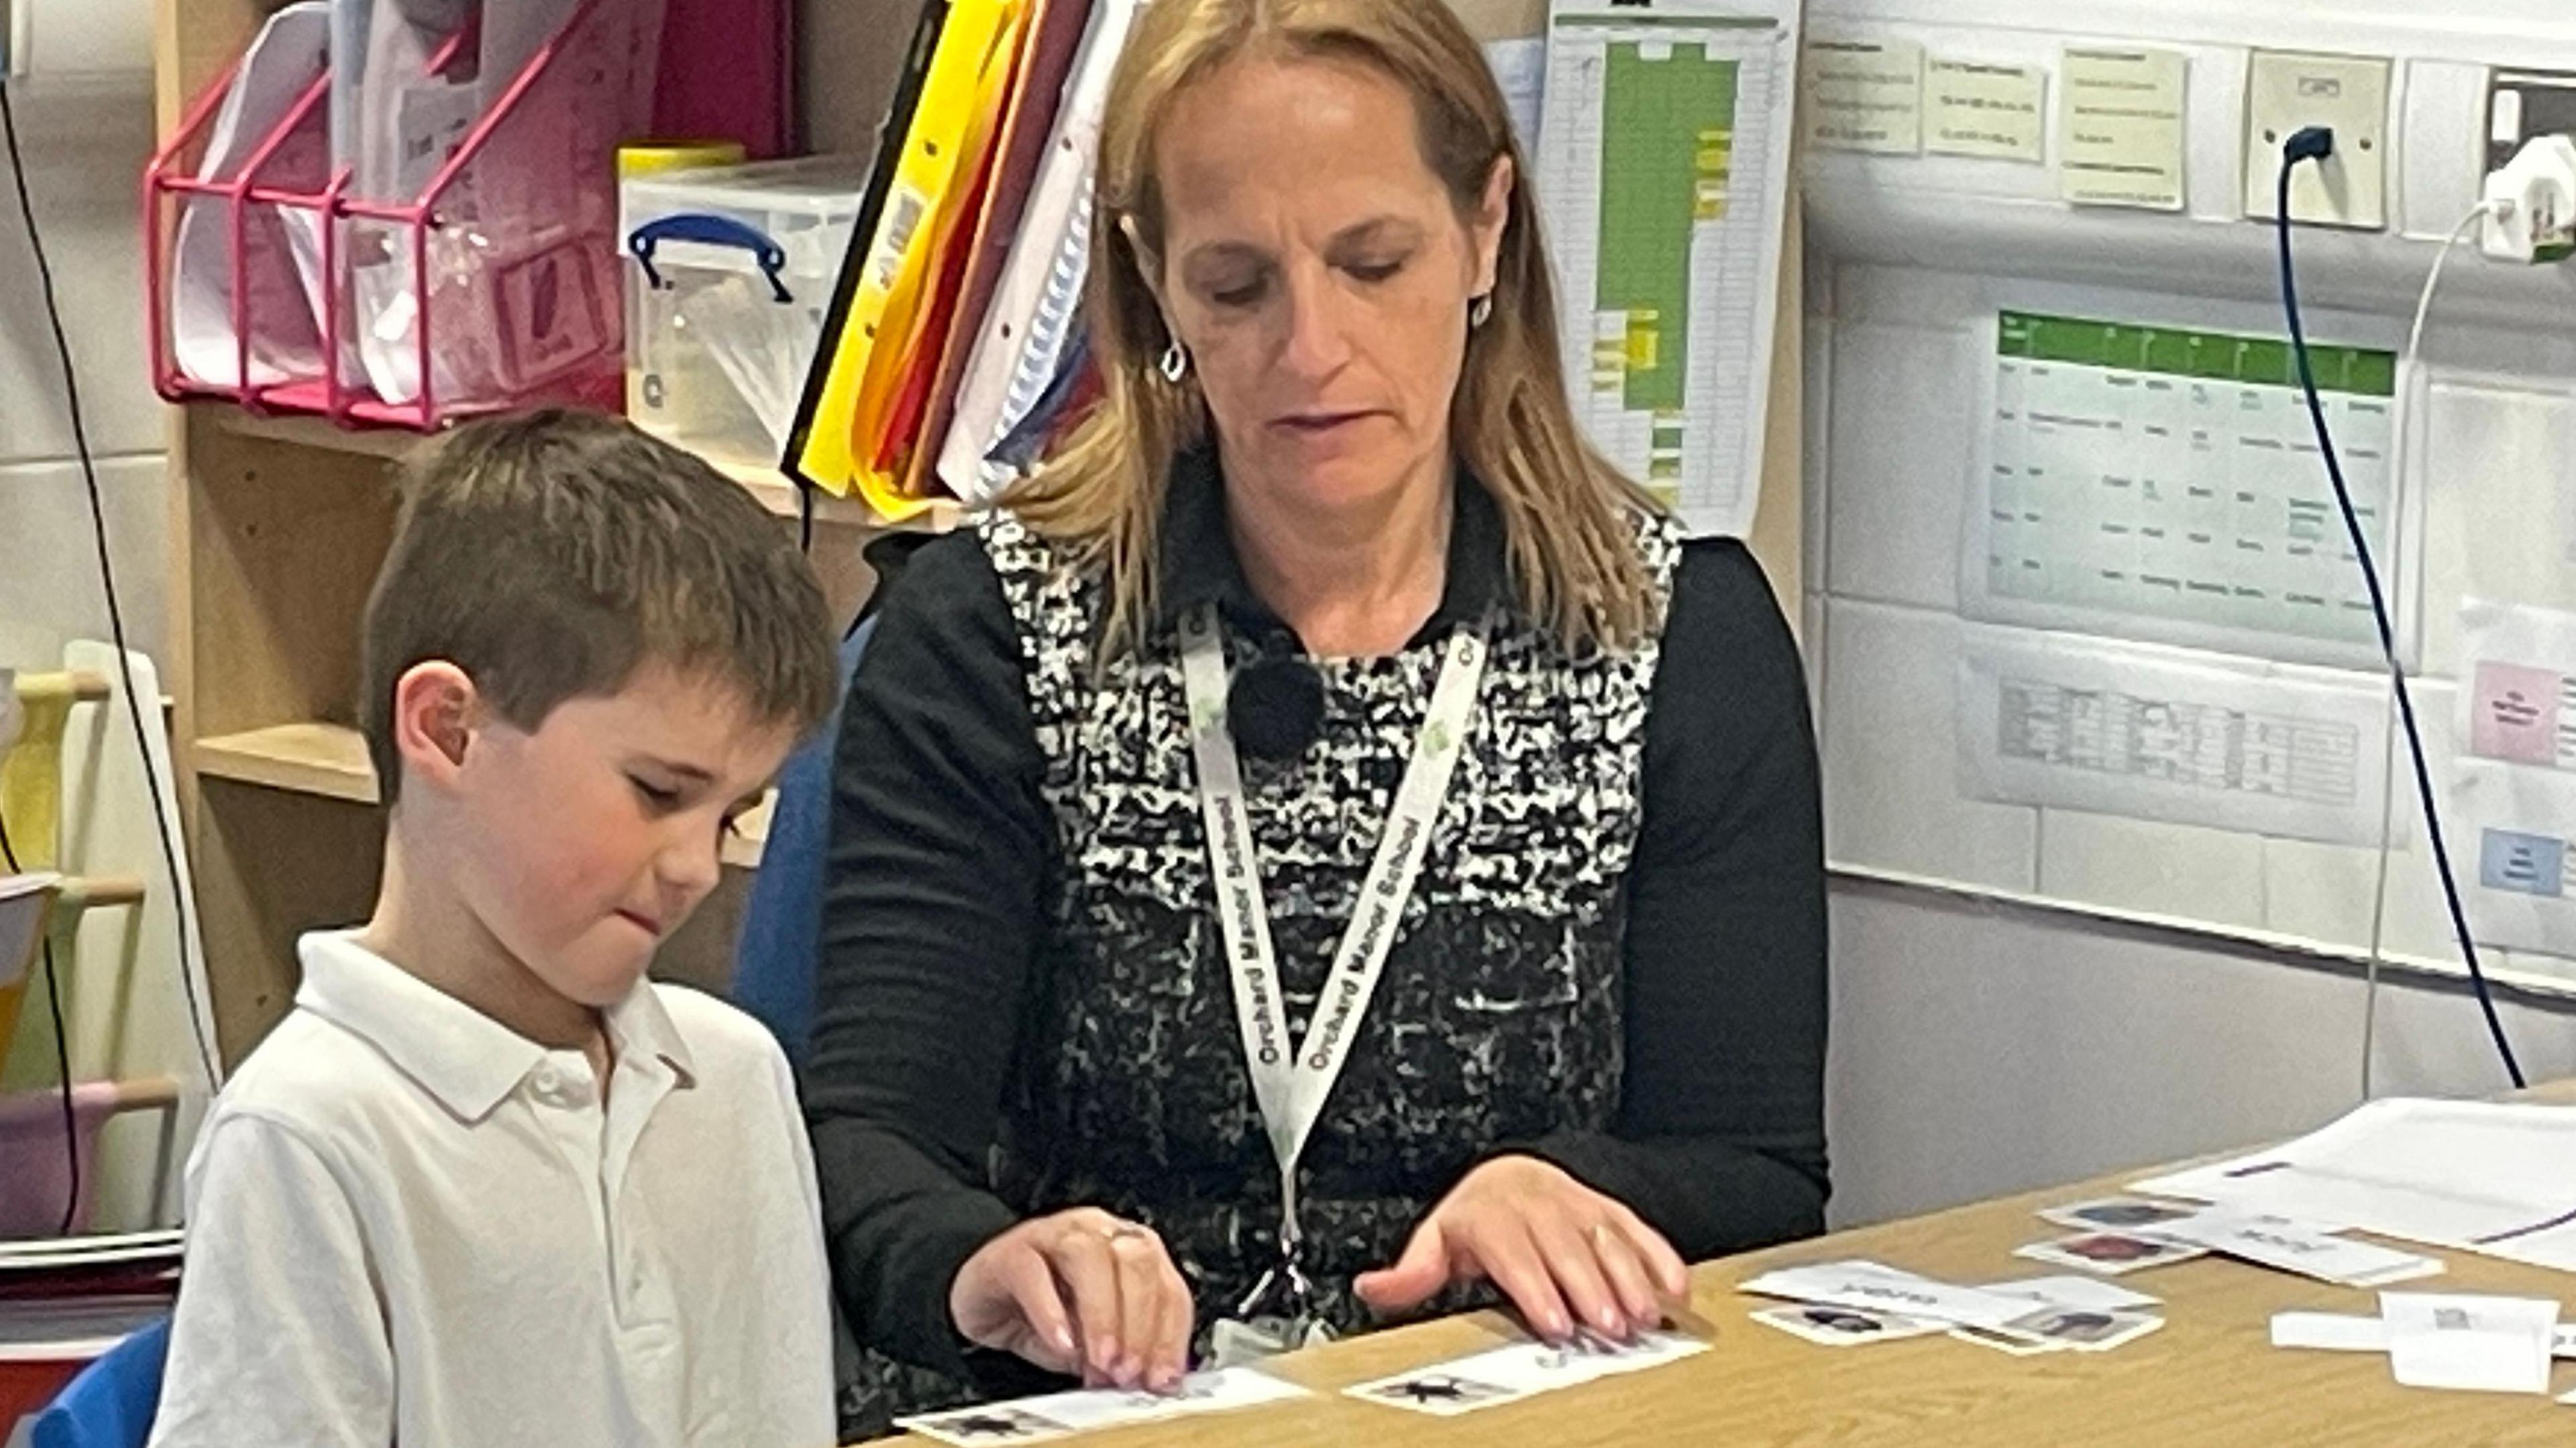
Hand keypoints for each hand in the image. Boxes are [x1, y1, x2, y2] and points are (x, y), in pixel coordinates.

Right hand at [949, 1208, 1195, 1391]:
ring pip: (1091, 1257)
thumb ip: (1117, 1353)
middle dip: (1140, 1324)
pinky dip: (1051, 1313)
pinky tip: (1061, 1344)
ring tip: (1101, 1361)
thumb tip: (1142, 1379)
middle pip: (1137, 1262)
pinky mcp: (1011, 1251)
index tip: (1163, 1376)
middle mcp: (1097, 1233)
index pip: (1166, 1285)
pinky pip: (1034, 1273)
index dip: (1170, 1334)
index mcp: (1128, 1251)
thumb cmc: (1038, 1312)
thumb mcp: (1088, 1339)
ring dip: (1103, 1316)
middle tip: (1129, 1372)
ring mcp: (1054, 1234)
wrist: (979, 1294)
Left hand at [1353, 1156, 1688, 1343]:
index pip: (1516, 1252)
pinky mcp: (1609, 1208)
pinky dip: (1659, 1258)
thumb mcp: (1437, 1239)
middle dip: (1590, 1289)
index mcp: (1493, 1215)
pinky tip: (1673, 1289)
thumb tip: (1371, 1288)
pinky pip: (1638, 1229)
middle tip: (1609, 1328)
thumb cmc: (1477, 1218)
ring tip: (1644, 1317)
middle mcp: (1539, 1205)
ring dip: (1629, 1279)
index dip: (1538, 1288)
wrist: (1511, 1172)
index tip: (1556, 1322)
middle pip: (1568, 1248)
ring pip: (1607, 1239)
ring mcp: (1578, 1204)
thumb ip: (1411, 1272)